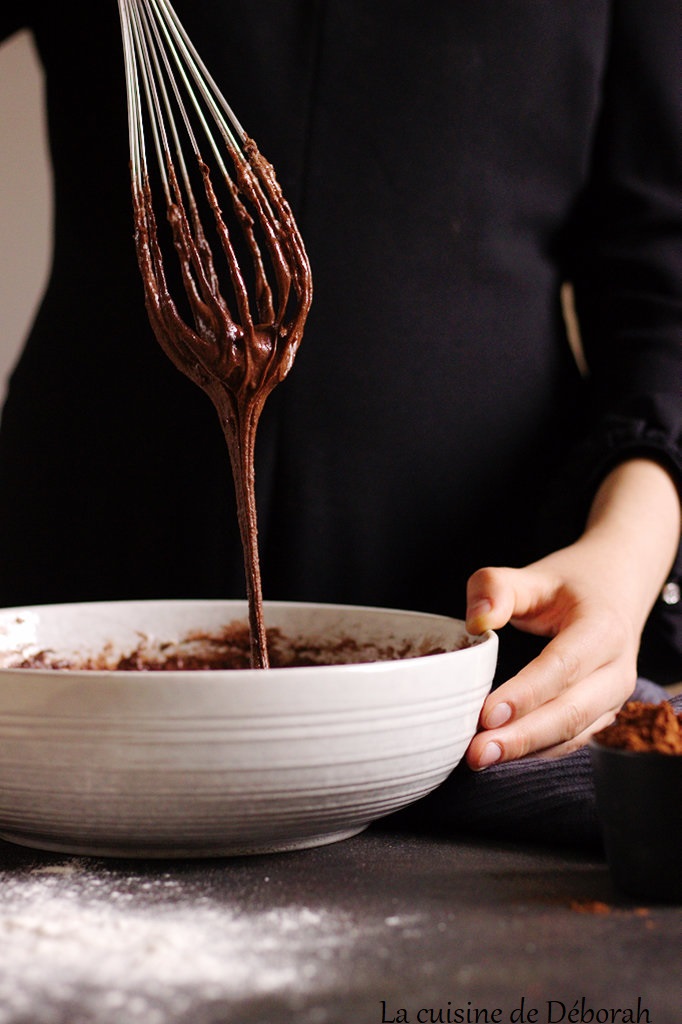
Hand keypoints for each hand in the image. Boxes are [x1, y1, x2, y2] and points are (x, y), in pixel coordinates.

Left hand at [463, 459, 680, 767]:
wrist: (615, 592)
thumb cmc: (569, 586)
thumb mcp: (532, 575)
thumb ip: (496, 587)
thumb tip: (476, 621)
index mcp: (603, 629)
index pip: (562, 667)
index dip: (525, 694)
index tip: (486, 714)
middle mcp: (616, 670)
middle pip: (570, 713)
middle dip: (522, 737)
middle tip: (476, 752)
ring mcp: (613, 699)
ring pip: (572, 735)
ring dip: (526, 751)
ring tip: (480, 759)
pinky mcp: (601, 716)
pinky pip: (570, 741)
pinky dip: (536, 752)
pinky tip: (501, 756)